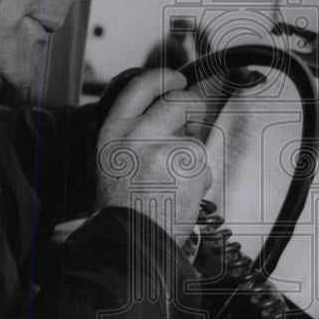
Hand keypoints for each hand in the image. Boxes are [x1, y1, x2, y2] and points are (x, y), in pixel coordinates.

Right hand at [96, 69, 212, 245]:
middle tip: (194, 118)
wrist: (131, 241)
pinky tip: (179, 196)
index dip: (164, 78)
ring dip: (192, 161)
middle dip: (193, 107)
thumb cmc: (122, 208)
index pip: (141, 87)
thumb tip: (171, 115)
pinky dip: (198, 181)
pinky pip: (204, 166)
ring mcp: (168, 147)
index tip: (176, 78)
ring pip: (195, 141)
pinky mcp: (192, 164)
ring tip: (170, 186)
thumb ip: (136, 133)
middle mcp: (139, 133)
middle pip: (179, 101)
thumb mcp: (113, 161)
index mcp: (115, 130)